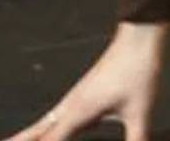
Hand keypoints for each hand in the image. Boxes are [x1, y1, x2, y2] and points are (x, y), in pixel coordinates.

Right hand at [2, 23, 166, 140]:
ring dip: (29, 136)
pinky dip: (46, 130)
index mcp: (78, 112)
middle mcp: (70, 107)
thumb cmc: (138, 72)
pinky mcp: (82, 97)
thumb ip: (137, 139)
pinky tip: (50, 133)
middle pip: (36, 133)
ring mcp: (74, 101)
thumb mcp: (140, 112)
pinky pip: (57, 118)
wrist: (138, 39)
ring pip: (44, 125)